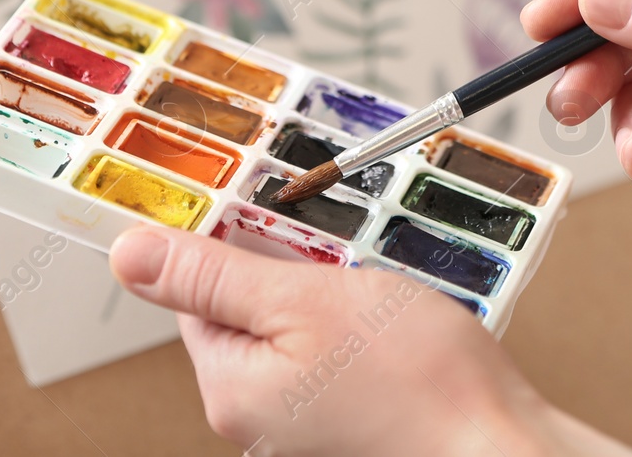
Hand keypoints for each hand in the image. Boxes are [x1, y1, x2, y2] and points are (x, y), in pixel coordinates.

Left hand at [110, 225, 624, 455]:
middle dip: (293, 261)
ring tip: (374, 274)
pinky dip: (360, 321)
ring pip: (298, 325)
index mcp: (230, 388)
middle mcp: (257, 417)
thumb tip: (129, 255)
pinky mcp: (348, 422)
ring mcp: (304, 424)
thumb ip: (215, 276)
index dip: (233, 236)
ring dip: (331, 287)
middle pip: (249, 306)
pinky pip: (336, 353)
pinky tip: (394, 310)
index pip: (198, 290)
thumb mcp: (307, 301)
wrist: (502, 444)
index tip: (265, 199)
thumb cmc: (421, 380)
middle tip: (337, 237)